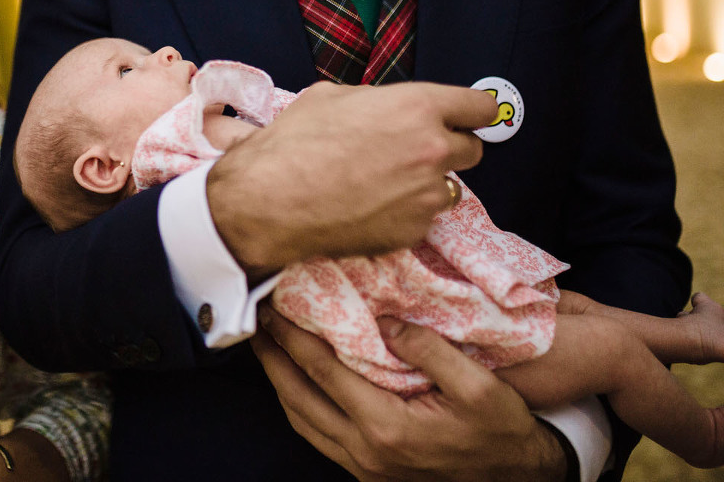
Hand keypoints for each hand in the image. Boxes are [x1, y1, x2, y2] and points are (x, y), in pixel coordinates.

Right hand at [208, 81, 495, 277]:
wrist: (270, 200)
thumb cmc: (294, 142)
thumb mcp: (332, 97)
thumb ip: (377, 101)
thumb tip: (387, 108)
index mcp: (417, 107)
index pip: (480, 107)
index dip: (474, 111)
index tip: (469, 118)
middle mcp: (433, 150)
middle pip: (473, 150)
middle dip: (449, 148)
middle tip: (414, 152)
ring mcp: (426, 195)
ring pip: (448, 188)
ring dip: (426, 184)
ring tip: (385, 185)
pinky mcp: (413, 230)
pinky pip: (421, 218)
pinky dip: (403, 213)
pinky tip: (369, 208)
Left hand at [251, 306, 566, 481]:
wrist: (517, 481)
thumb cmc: (500, 431)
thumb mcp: (478, 386)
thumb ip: (429, 349)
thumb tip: (386, 321)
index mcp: (387, 427)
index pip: (323, 372)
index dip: (293, 338)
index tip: (273, 309)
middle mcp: (365, 451)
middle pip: (298, 399)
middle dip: (272, 359)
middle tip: (256, 325)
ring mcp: (363, 467)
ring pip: (302, 422)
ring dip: (281, 383)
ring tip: (270, 349)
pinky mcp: (367, 473)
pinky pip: (318, 437)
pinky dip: (300, 406)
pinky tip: (300, 384)